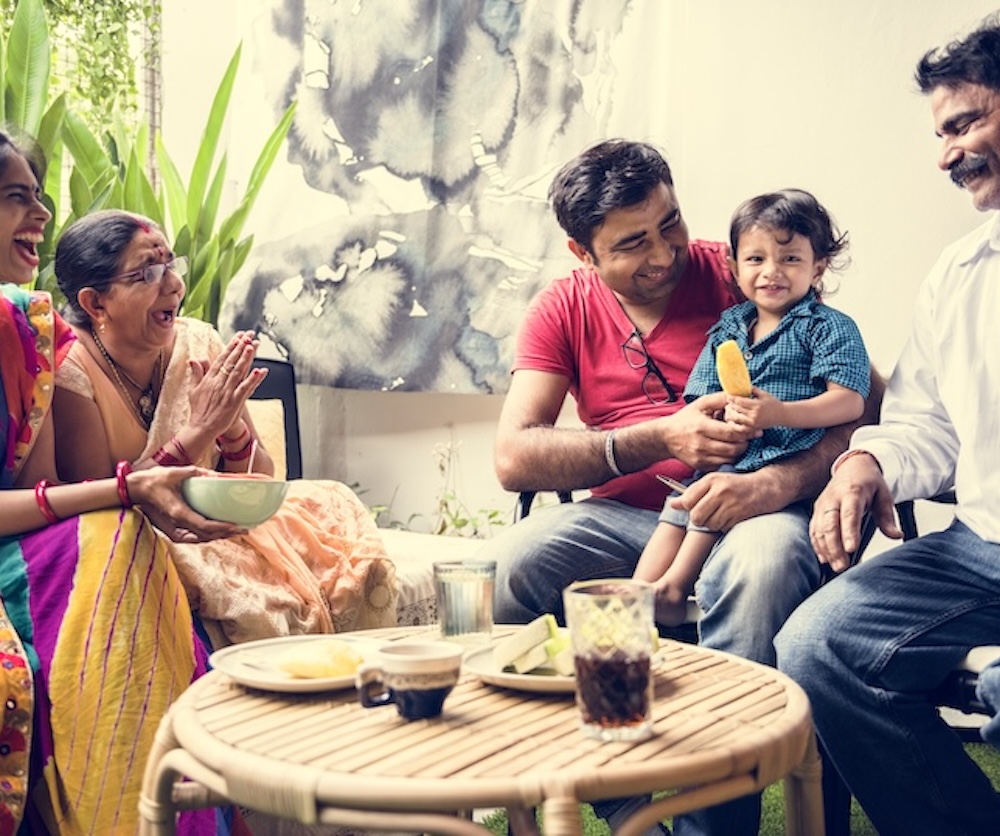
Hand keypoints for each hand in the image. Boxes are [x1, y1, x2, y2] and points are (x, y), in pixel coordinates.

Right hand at [126, 465, 243, 542]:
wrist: (135, 490)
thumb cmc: (153, 480)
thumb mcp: (175, 472)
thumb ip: (196, 473)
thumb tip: (216, 474)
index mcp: (179, 513)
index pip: (205, 526)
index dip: (223, 528)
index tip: (237, 526)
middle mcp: (177, 526)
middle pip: (206, 536)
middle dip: (226, 534)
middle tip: (244, 529)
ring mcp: (173, 531)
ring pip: (201, 539)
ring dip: (218, 536)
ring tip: (235, 531)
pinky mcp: (172, 531)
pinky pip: (194, 537)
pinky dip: (208, 535)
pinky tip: (219, 531)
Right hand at [187, 331, 266, 437]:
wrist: (200, 428)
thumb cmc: (198, 410)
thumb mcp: (193, 389)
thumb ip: (196, 373)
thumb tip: (194, 359)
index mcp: (209, 378)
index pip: (222, 359)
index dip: (231, 347)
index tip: (239, 336)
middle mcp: (218, 383)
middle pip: (232, 362)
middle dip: (241, 347)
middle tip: (249, 335)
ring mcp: (227, 392)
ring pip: (238, 372)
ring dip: (246, 358)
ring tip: (253, 346)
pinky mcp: (234, 402)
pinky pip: (245, 388)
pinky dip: (253, 379)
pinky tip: (260, 371)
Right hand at [661, 392, 752, 470]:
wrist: (666, 437)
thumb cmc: (685, 419)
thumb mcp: (700, 404)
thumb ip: (719, 399)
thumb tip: (738, 397)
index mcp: (702, 427)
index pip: (730, 433)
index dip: (745, 432)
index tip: (751, 429)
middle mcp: (700, 444)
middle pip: (732, 448)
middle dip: (744, 443)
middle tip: (747, 437)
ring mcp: (700, 457)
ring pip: (729, 459)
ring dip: (738, 452)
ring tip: (738, 443)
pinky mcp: (700, 465)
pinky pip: (721, 465)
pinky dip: (728, 458)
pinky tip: (727, 450)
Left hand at [668, 468, 776, 531]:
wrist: (767, 487)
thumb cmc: (737, 485)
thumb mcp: (714, 482)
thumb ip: (693, 493)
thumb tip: (672, 504)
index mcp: (711, 480)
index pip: (688, 500)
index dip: (689, 508)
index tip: (695, 506)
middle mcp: (719, 491)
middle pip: (696, 516)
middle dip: (700, 519)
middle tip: (708, 514)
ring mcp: (730, 503)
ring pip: (709, 524)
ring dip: (713, 524)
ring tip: (721, 514)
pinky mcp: (740, 515)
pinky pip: (723, 528)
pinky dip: (724, 526)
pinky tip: (731, 516)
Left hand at [724, 387, 778, 431]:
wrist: (781, 415)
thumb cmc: (772, 403)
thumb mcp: (764, 394)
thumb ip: (752, 389)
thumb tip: (740, 384)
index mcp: (757, 405)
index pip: (740, 401)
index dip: (732, 398)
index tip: (728, 396)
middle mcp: (755, 415)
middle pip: (737, 409)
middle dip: (730, 405)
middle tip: (727, 402)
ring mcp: (753, 423)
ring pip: (736, 418)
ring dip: (730, 413)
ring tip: (728, 409)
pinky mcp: (753, 429)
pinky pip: (739, 428)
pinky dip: (734, 424)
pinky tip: (731, 420)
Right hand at [809, 453, 901, 572]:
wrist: (852, 466)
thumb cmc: (868, 482)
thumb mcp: (884, 496)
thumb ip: (888, 517)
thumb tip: (896, 536)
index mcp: (852, 492)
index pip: (849, 514)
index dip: (849, 532)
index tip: (852, 549)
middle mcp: (833, 499)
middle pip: (830, 525)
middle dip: (834, 547)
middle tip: (843, 566)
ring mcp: (822, 505)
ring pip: (819, 530)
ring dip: (826, 550)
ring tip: (836, 566)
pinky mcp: (817, 512)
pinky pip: (813, 530)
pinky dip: (817, 545)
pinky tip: (824, 558)